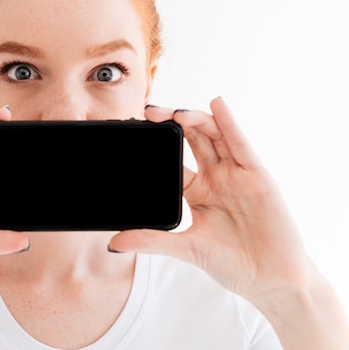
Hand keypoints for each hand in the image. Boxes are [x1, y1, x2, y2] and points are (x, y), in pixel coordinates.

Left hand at [109, 97, 313, 302]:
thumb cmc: (234, 264)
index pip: (173, 159)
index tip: (137, 131)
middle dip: (171, 123)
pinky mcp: (258, 176)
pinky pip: (241, 145)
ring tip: (175, 113)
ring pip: (214, 136)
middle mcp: (216, 177)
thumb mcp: (186, 249)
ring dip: (194, 119)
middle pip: (192, 139)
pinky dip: (229, 123)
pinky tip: (217, 104)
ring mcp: (236, 174)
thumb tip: (114, 243)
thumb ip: (152, 241)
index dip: (158, 144)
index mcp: (197, 191)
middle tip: (149, 113)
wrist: (271, 281)